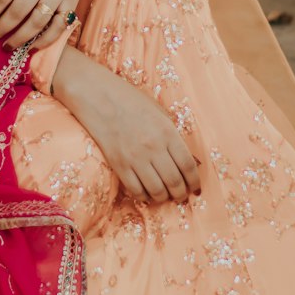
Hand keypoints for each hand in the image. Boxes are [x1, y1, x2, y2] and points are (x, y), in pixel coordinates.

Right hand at [51, 47, 201, 204]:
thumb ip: (175, 137)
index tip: (196, 187)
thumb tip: (191, 162)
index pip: (188, 166)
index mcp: (167, 132)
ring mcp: (134, 158)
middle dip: (181, 194)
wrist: (98, 96)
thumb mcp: (160, 113)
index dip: (195, 181)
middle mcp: (153, 147)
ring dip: (164, 197)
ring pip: (157, 190)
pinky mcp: (118, 165)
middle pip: (175, 182)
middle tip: (181, 195)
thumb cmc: (131, 101)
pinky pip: (136, 190)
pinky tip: (147, 192)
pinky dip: (144, 196)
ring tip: (165, 195)